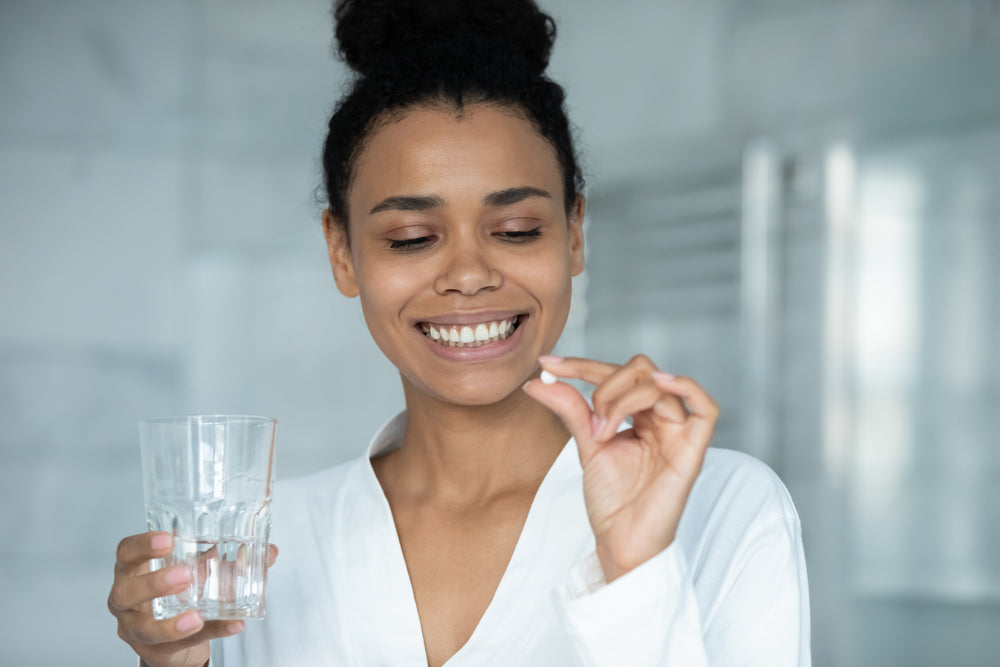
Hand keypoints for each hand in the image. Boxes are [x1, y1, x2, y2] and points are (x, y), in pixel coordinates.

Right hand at [108, 532, 278, 666]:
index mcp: (135, 570)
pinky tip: (232, 625)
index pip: (126, 552)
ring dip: (172, 624)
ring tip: (197, 616)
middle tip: (185, 575)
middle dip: (154, 583)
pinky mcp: (155, 650)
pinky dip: (209, 633)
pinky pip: (178, 645)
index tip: (168, 539)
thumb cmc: (179, 591)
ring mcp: (137, 627)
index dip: (143, 545)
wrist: (175, 633)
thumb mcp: (199, 570)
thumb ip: (229, 559)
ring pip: (146, 628)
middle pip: (126, 592)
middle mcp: (127, 598)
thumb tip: (269, 551)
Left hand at [523, 355, 718, 581]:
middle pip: (640, 370)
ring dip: (620, 399)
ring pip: (658, 385)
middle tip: (588, 422)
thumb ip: (570, 409)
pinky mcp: (692, 451)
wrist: (620, 542)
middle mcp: (663, 419)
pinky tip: (660, 383)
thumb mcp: (587, 445)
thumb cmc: (612, 500)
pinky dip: (686, 387)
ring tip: (601, 432)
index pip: (617, 373)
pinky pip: (706, 409)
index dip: (582, 365)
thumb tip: (538, 381)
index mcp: (641, 415)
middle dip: (604, 384)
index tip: (548, 366)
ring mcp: (679, 433)